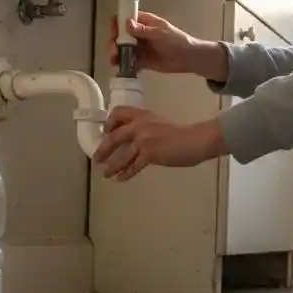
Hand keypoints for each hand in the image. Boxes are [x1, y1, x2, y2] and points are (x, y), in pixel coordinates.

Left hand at [92, 107, 227, 180]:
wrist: (195, 140)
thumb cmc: (181, 134)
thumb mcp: (159, 124)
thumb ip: (144, 129)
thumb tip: (131, 141)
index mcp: (142, 115)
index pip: (118, 113)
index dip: (109, 123)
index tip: (106, 132)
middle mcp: (139, 125)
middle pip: (114, 137)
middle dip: (103, 149)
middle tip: (96, 158)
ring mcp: (144, 140)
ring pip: (121, 155)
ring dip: (112, 166)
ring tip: (106, 174)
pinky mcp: (149, 154)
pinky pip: (133, 166)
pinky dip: (125, 174)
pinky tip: (121, 179)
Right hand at [109, 11, 227, 81]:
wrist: (187, 58)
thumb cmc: (176, 40)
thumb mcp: (159, 33)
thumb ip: (143, 30)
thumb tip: (126, 23)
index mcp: (143, 22)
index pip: (125, 19)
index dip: (117, 24)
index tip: (114, 31)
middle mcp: (138, 34)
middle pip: (120, 35)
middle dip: (114, 42)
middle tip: (114, 50)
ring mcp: (139, 48)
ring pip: (122, 49)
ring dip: (116, 54)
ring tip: (115, 61)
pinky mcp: (141, 61)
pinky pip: (129, 62)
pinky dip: (124, 65)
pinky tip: (121, 68)